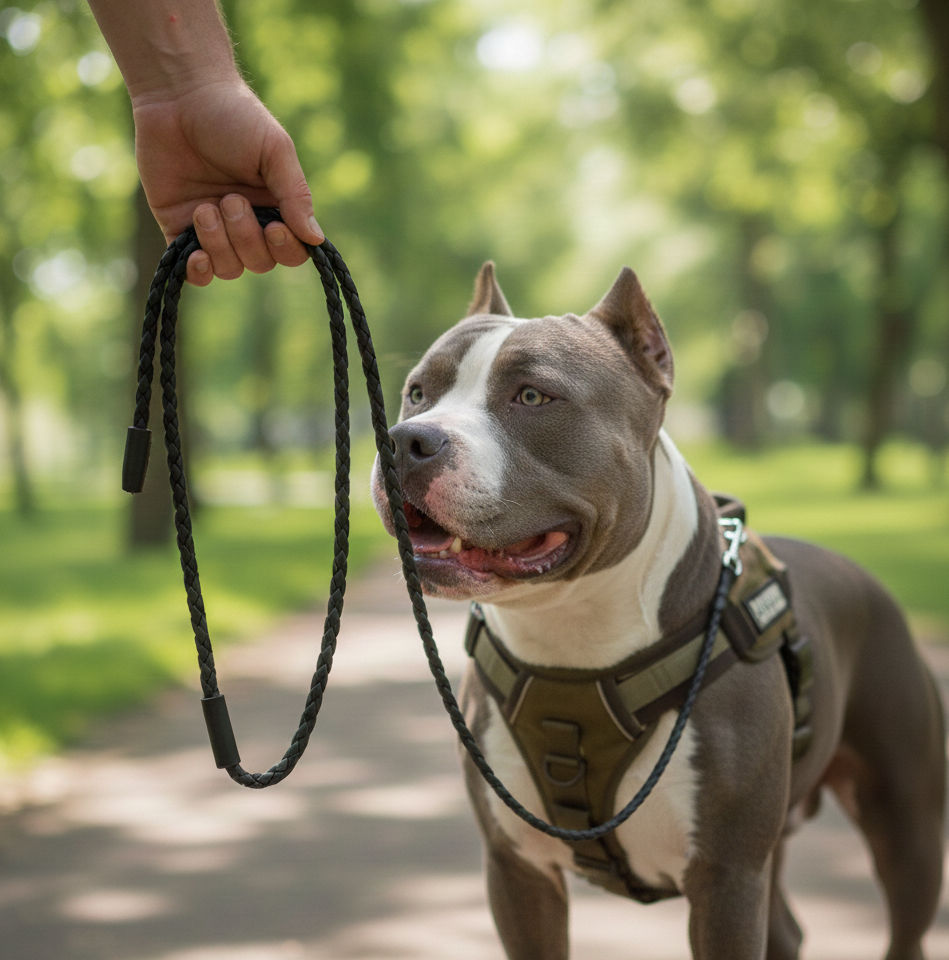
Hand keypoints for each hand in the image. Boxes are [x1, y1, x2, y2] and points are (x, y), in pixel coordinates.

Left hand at [132, 78, 322, 285]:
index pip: (292, 252)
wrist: (178, 94)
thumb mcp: (275, 151)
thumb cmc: (234, 116)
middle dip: (245, 236)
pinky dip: (198, 271)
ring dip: (219, 243)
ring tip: (205, 207)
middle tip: (230, 199)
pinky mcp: (178, 230)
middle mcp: (248, 224)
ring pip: (228, 268)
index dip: (284, 248)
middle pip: (259, 263)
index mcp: (276, 207)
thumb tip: (316, 240)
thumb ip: (296, 196)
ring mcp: (214, 230)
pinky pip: (195, 273)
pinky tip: (195, 255)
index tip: (273, 226)